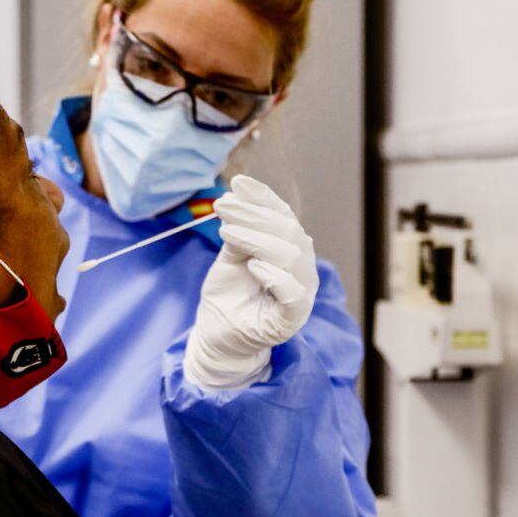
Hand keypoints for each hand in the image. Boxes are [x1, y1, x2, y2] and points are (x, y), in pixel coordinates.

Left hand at [183, 175, 319, 390]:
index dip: (263, 198)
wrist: (216, 333)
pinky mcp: (291, 320)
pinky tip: (254, 266)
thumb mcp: (230, 254)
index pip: (283, 216)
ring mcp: (300, 294)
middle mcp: (301, 268)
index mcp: (289, 249)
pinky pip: (293, 296)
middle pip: (288, 232)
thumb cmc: (228, 293)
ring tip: (228, 231)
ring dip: (257, 239)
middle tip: (222, 207)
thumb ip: (237, 230)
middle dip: (253, 215)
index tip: (238, 183)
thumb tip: (235, 194)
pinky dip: (276, 277)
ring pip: (291, 258)